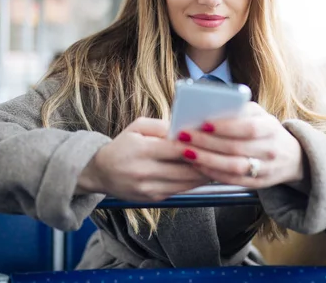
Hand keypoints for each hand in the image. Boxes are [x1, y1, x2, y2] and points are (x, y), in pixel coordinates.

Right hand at [78, 117, 210, 201]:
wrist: (100, 173)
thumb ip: (161, 126)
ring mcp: (149, 188)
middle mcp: (145, 172)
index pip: (176, 149)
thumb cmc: (122, 145)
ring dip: (204, 175)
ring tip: (220, 165)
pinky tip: (204, 174)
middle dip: (206, 162)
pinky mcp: (153, 199)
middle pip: (185, 168)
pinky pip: (179, 191)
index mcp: (141, 150)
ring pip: (185, 183)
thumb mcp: (137, 127)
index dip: (197, 145)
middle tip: (225, 155)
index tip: (214, 140)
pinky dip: (193, 183)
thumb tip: (185, 128)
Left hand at [177, 102, 304, 188]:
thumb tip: (207, 109)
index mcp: (271, 127)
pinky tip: (197, 165)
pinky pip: (234, 180)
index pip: (248, 127)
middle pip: (236, 148)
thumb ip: (238, 111)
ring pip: (234, 167)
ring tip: (186, 152)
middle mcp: (271, 149)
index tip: (203, 123)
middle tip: (184, 136)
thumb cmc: (265, 130)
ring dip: (207, 160)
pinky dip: (213, 173)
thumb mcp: (258, 115)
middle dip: (207, 142)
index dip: (225, 126)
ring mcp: (266, 169)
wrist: (292, 157)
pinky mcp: (259, 184)